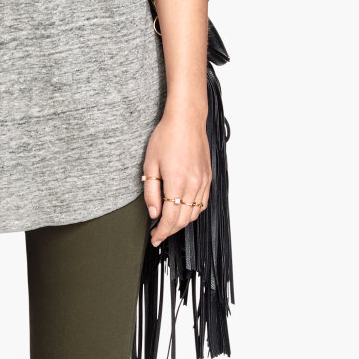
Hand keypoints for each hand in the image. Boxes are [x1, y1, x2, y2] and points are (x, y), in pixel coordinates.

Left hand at [141, 101, 211, 246]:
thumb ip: (151, 192)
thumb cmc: (166, 136)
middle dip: (170, 231)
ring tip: (169, 223)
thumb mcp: (150, 164)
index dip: (162, 232)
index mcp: (177, 183)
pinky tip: (184, 210)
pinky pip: (203, 203)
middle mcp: (194, 185)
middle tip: (158, 234)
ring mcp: (203, 182)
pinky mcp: (208, 177)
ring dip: (182, 223)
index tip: (155, 238)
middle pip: (183, 220)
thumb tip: (154, 213)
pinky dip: (193, 211)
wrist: (187, 120)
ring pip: (195, 214)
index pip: (170, 219)